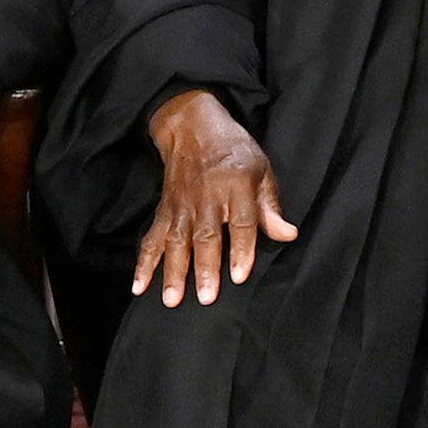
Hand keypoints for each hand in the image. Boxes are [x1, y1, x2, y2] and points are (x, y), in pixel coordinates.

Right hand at [135, 89, 293, 306]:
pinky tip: (139, 286)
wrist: (193, 127)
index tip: (239, 275)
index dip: (241, 249)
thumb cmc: (234, 151)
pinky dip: (144, 263)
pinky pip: (151, 238)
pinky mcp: (164, 210)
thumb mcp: (261, 170)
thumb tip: (288, 235)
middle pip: (206, 236)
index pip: (242, 222)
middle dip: (205, 268)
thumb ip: (270, 206)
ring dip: (173, 272)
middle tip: (206, 297)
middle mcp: (207, 197)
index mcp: (236, 186)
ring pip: (176, 241)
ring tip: (172, 299)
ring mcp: (182, 205)